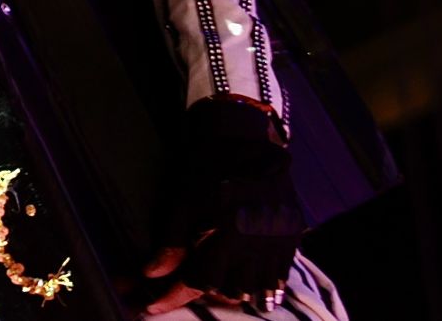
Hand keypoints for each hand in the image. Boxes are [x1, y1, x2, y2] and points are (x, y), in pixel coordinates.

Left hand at [138, 96, 303, 315]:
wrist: (248, 138)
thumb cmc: (208, 166)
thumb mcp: (183, 199)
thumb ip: (170, 241)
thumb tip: (151, 275)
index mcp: (230, 232)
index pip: (198, 281)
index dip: (172, 297)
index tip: (150, 307)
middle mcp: (259, 243)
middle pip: (227, 291)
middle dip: (202, 291)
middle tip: (183, 280)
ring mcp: (280, 243)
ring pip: (254, 290)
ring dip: (230, 289)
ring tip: (211, 274)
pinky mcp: (292, 240)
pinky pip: (277, 279)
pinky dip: (257, 283)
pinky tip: (239, 272)